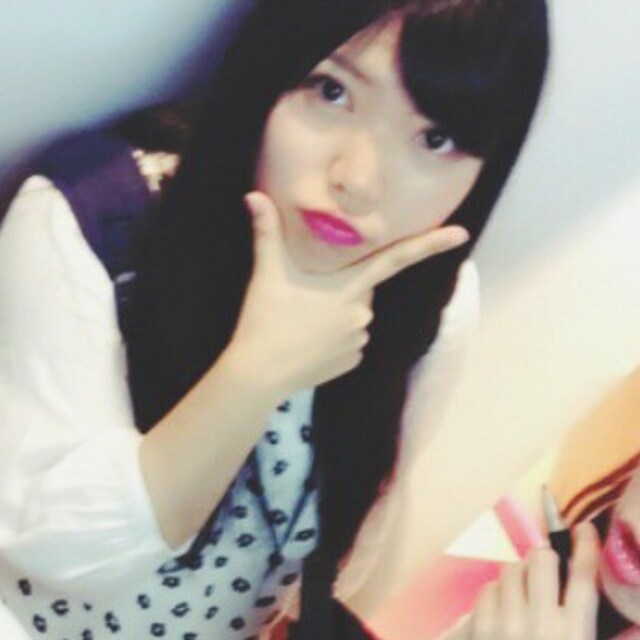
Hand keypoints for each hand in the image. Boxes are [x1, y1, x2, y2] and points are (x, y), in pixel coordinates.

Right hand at [227, 191, 468, 396]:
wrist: (260, 374)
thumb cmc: (266, 319)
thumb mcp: (267, 272)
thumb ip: (267, 232)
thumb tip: (253, 197)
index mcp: (350, 287)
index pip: (396, 259)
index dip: (430, 244)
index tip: (463, 235)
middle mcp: (363, 313)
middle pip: (362, 289)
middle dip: (342, 287)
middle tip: (305, 294)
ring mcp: (360, 340)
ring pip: (355, 316)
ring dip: (336, 313)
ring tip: (302, 322)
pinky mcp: (352, 363)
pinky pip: (351, 342)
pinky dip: (335, 338)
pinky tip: (308, 343)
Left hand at [443, 522, 600, 639]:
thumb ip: (587, 627)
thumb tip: (581, 594)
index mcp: (576, 636)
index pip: (585, 580)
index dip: (586, 548)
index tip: (583, 529)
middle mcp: (543, 625)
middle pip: (543, 562)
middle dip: (545, 559)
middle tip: (546, 569)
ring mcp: (509, 625)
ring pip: (511, 570)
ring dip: (519, 576)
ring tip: (523, 596)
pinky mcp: (481, 629)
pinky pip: (488, 588)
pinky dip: (497, 593)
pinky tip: (503, 610)